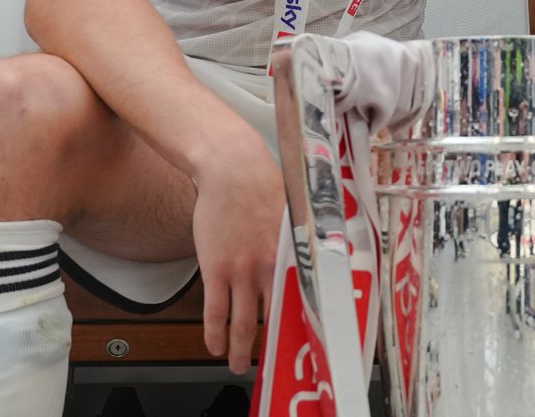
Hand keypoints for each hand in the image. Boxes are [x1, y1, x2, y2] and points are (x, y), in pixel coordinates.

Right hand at [193, 140, 284, 373]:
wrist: (232, 169)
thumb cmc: (263, 184)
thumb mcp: (293, 212)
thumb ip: (301, 239)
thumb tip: (321, 252)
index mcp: (293, 253)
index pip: (302, 298)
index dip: (303, 324)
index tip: (306, 344)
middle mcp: (270, 266)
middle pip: (272, 318)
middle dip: (271, 347)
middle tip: (270, 364)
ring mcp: (241, 270)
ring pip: (241, 324)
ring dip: (238, 350)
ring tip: (237, 365)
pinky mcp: (216, 269)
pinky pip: (214, 312)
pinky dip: (213, 335)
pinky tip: (213, 347)